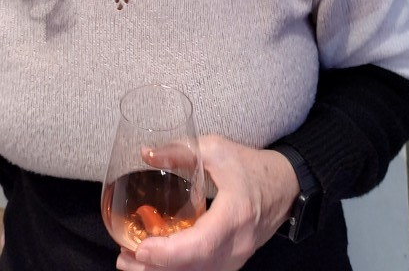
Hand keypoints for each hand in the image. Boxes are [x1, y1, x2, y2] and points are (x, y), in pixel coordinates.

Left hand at [115, 135, 298, 270]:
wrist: (284, 187)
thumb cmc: (250, 167)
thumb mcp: (216, 149)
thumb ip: (180, 150)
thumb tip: (146, 153)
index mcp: (234, 215)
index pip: (201, 245)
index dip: (169, 253)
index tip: (141, 248)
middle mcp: (236, 245)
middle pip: (194, 268)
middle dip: (156, 268)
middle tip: (124, 258)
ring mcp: (235, 259)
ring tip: (130, 262)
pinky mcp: (231, 262)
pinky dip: (177, 270)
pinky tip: (155, 262)